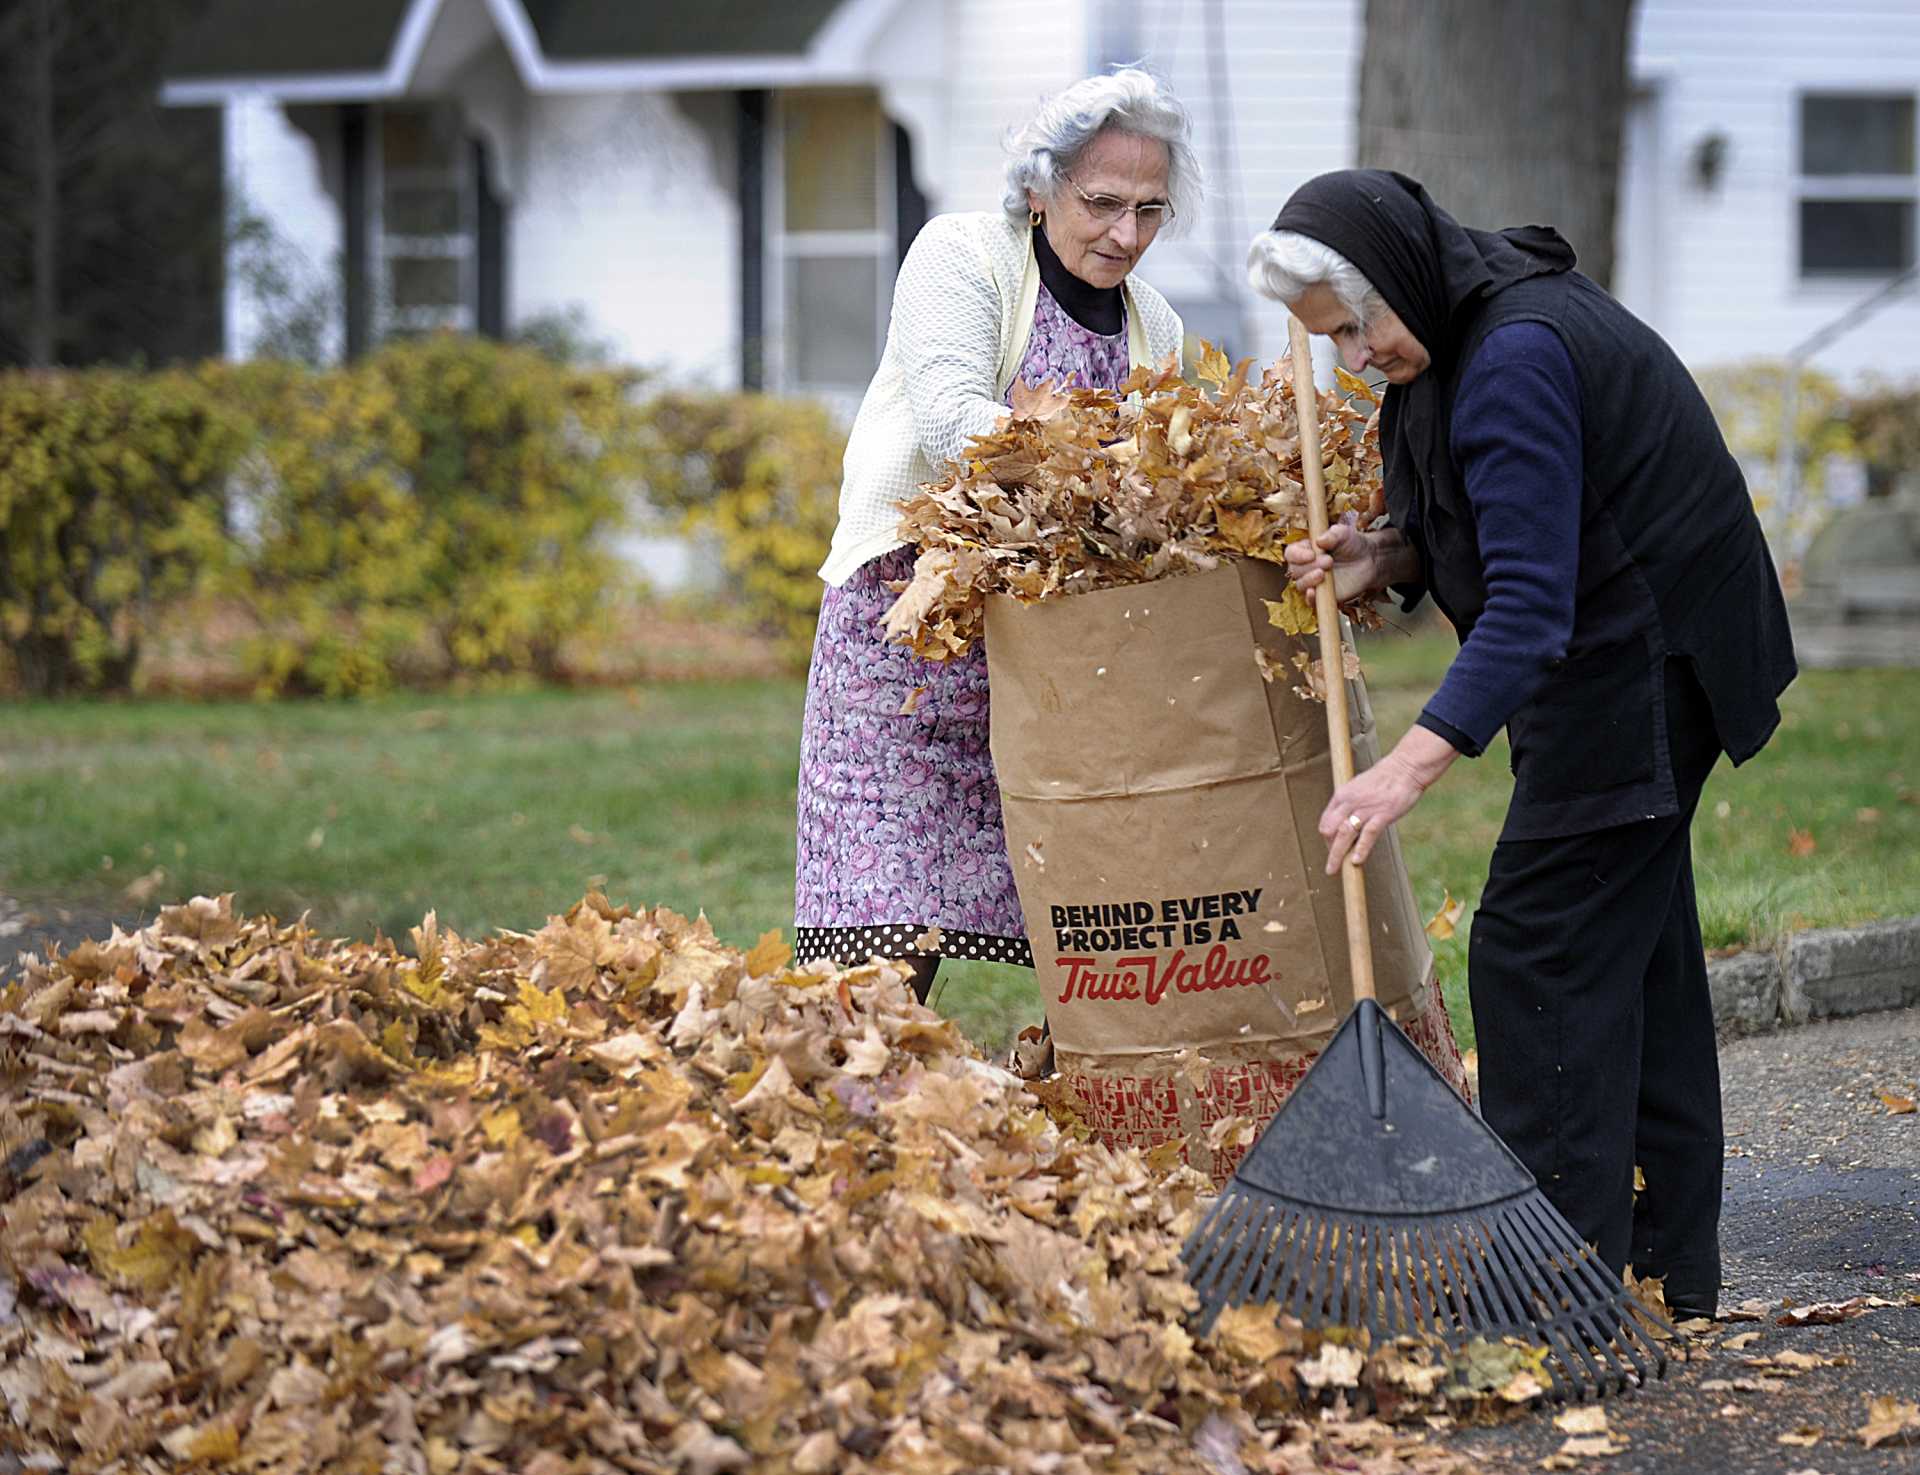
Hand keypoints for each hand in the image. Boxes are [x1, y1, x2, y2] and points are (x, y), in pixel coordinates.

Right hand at [1285, 519, 1378, 602]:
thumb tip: (1319, 540)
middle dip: (1309, 566)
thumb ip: (1332, 534)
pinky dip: (1310, 598)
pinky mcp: (1322, 596)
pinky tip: (1314, 592)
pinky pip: (1309, 601)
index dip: (1297, 555)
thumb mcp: (1344, 534)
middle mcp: (1306, 567)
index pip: (1291, 553)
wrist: (1368, 561)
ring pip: (1300, 584)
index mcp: (1305, 550)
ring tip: (1324, 573)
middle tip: (1328, 561)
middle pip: (1295, 570)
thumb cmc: (1352, 545)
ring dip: (1309, 579)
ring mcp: (1312, 582)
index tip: (1311, 554)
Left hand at [1318, 727, 1459, 873]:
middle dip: (1329, 849)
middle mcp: (1349, 802)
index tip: (1332, 847)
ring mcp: (1365, 809)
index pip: (1325, 821)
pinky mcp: (1382, 815)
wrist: (1405, 768)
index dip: (1327, 838)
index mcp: (1342, 795)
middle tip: (1333, 862)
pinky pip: (1367, 835)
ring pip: (1343, 835)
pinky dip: (1361, 849)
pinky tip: (1357, 861)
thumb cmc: (1385, 778)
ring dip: (1336, 855)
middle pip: (1329, 830)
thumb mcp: (1359, 788)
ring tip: (1333, 870)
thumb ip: (1351, 803)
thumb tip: (1347, 820)